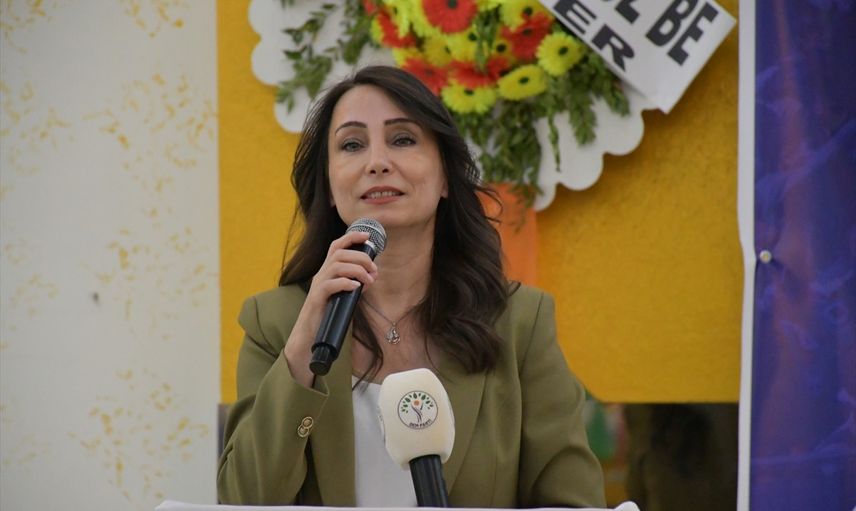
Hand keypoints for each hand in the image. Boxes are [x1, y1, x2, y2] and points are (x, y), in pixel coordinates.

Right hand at [284, 230, 378, 386]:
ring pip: (336, 266)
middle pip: (339, 253)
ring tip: (368, 280)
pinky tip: (356, 287)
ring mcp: (317, 286)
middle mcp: (321, 274)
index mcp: (327, 271)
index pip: (336, 246)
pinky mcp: (316, 299)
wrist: (310, 336)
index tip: (367, 237)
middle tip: (374, 269)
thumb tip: (371, 278)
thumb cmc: (328, 315)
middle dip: (360, 257)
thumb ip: (354, 285)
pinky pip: (330, 285)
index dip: (351, 237)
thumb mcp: (344, 296)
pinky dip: (345, 282)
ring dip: (357, 270)